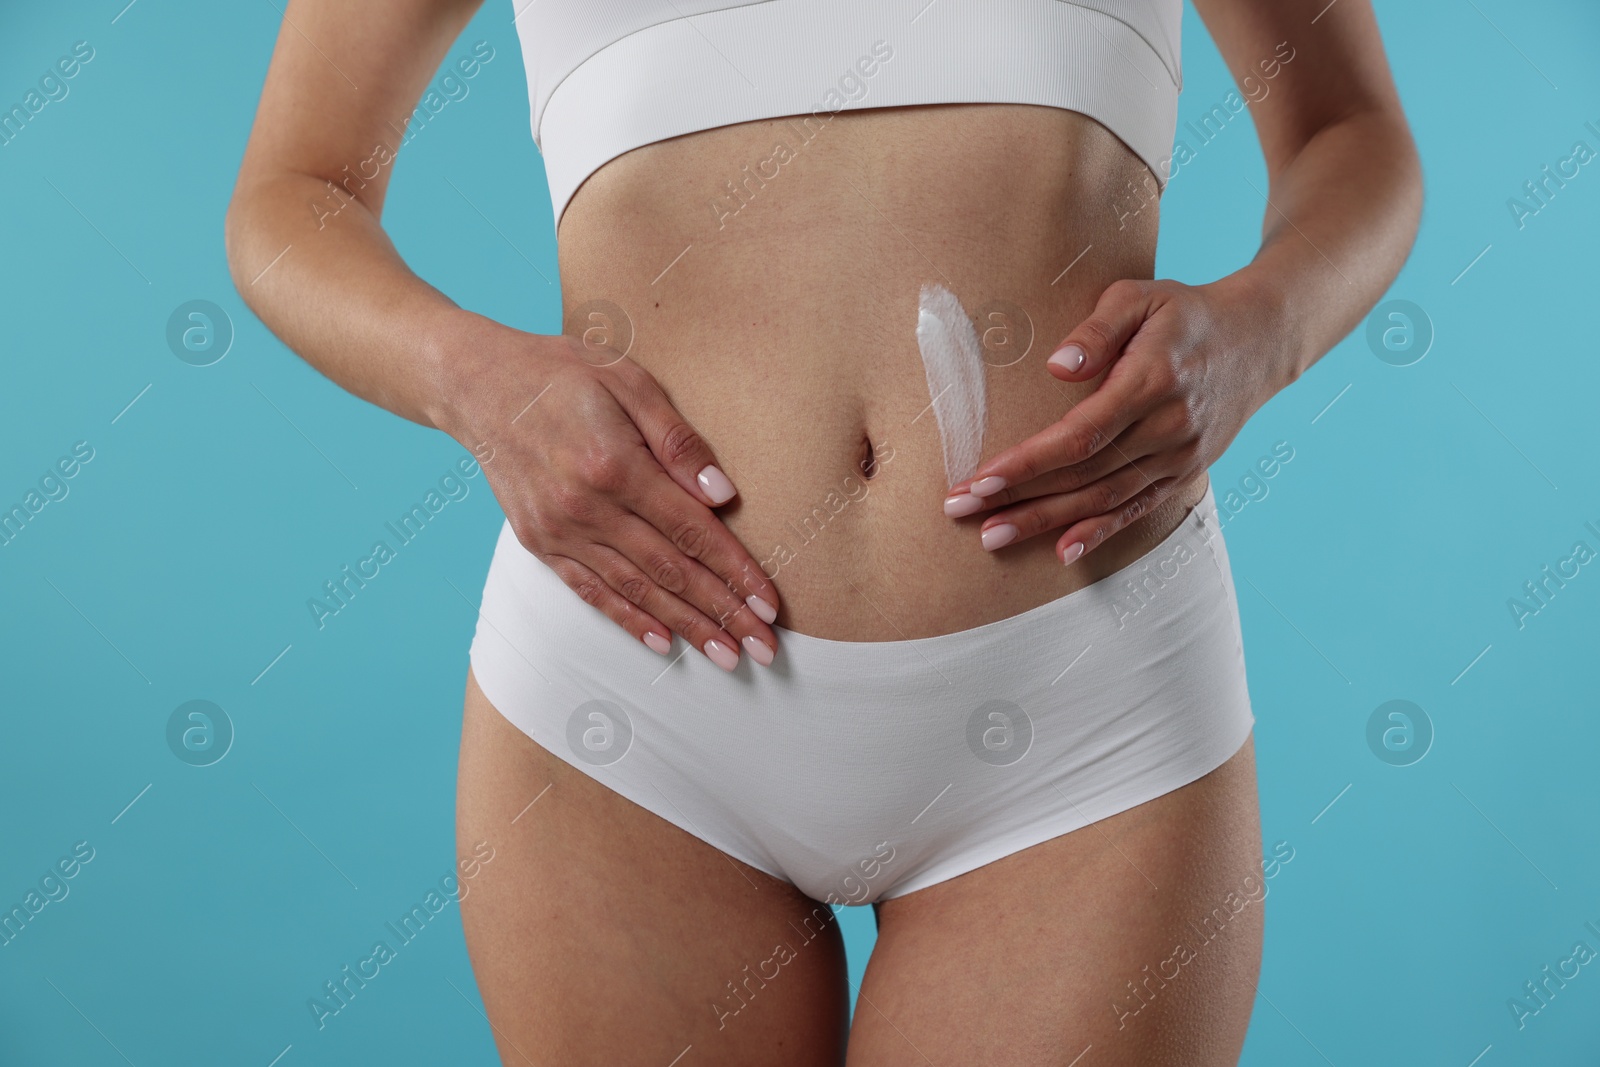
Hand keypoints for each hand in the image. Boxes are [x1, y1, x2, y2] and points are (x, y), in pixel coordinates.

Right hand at [443, 320, 780, 670]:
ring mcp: (559, 532)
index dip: (735, 571)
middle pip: (670, 571)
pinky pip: (591, 592)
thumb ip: (677, 440)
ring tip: (726, 655)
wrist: (477, 385)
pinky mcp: (539, 544)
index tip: (769, 604)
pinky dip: (629, 620)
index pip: (691, 530)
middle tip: (763, 647)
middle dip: (723, 613)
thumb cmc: (561, 374)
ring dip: (686, 628)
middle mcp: (586, 508)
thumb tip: (722, 494)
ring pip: (636, 590)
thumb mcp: (628, 381)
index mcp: (614, 465)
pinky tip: (663, 643)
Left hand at [943, 275, 1281, 562]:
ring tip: (992, 535)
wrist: (1260, 340)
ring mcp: (1180, 456)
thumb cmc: (1185, 312)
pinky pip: (1138, 509)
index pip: (1079, 435)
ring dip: (1046, 522)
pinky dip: (1100, 533)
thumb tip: (1058, 368)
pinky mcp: (1185, 471)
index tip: (979, 478)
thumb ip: (1097, 330)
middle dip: (1018, 497)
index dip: (1027, 462)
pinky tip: (1061, 551)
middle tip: (961, 511)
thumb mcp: (1140, 296)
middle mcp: (1169, 427)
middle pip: (1083, 474)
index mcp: (1151, 381)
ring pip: (1104, 499)